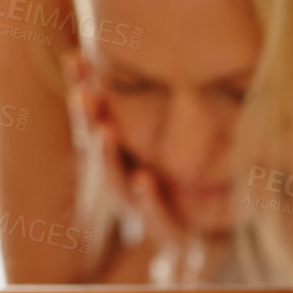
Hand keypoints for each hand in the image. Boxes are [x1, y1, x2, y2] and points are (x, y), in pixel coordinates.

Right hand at [63, 52, 216, 285]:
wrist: (215, 240)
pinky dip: (149, 201)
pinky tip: (144, 181)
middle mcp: (129, 180)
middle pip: (100, 148)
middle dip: (90, 120)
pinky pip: (157, 217)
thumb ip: (189, 108)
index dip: (86, 89)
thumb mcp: (194, 143)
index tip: (76, 58)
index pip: (101, 118)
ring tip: (105, 132)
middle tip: (83, 93)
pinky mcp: (170, 233)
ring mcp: (145, 208)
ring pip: (118, 183)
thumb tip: (187, 52)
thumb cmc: (196, 185)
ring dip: (109, 158)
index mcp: (128, 155)